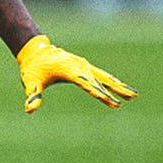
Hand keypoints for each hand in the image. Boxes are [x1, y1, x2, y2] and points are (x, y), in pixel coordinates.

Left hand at [16, 35, 137, 112]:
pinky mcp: (85, 66)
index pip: (84, 83)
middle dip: (114, 90)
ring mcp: (83, 65)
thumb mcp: (30, 82)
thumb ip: (32, 96)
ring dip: (118, 85)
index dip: (97, 92)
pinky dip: (112, 81)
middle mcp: (78, 66)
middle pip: (99, 80)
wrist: (36, 52)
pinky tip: (123, 88)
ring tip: (133, 95)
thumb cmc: (33, 68)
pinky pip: (101, 75)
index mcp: (67, 69)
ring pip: (104, 77)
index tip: (109, 100)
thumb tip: (29, 110)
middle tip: (127, 99)